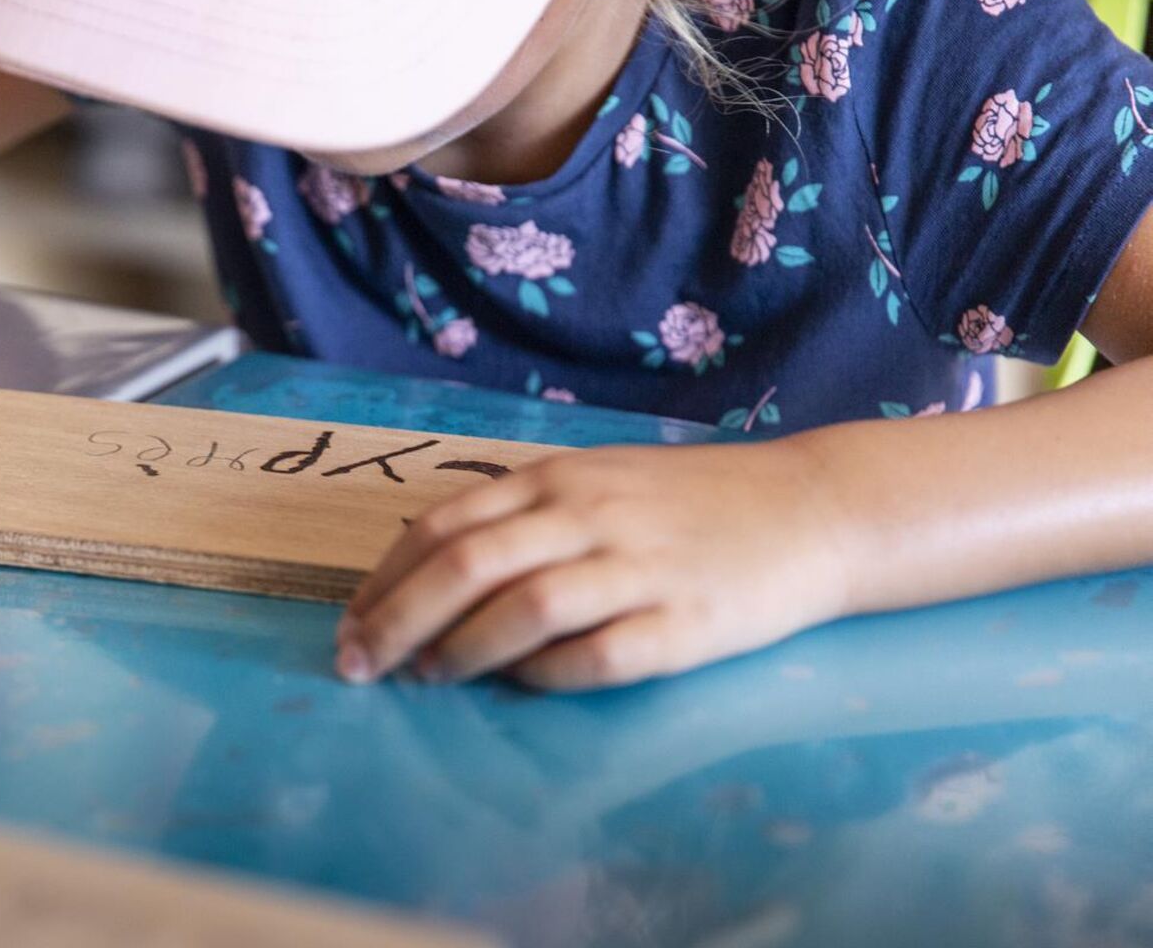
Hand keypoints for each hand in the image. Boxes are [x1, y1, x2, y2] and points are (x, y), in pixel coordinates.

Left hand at [337, 440, 858, 690]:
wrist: (814, 509)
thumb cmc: (690, 503)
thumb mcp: (597, 482)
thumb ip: (521, 516)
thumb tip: (430, 570)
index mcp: (558, 479)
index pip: (445, 526)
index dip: (386, 580)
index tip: (350, 624)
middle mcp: (590, 515)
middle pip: (466, 566)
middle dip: (396, 621)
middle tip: (358, 666)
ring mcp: (639, 568)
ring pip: (523, 609)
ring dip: (460, 651)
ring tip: (427, 679)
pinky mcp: (684, 623)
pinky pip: (595, 656)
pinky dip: (543, 676)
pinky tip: (519, 685)